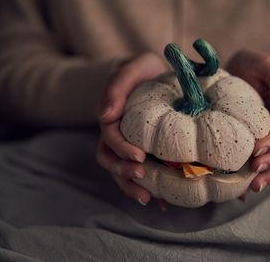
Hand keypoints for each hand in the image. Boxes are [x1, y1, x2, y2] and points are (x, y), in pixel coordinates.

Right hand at [96, 53, 166, 204]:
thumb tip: (105, 115)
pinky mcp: (144, 151)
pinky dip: (151, 188)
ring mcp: (128, 145)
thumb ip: (117, 86)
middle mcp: (117, 135)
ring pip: (122, 171)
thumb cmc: (141, 72)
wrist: (150, 76)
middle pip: (111, 161)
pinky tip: (165, 200)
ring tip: (151, 199)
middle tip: (144, 183)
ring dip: (133, 187)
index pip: (110, 139)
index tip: (140, 157)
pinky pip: (142, 172)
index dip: (121, 150)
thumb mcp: (132, 69)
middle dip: (125, 174)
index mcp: (112, 119)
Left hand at [226, 50, 269, 194]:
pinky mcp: (243, 146)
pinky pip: (247, 165)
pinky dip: (244, 181)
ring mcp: (259, 140)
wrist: (233, 70)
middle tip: (254, 170)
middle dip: (269, 164)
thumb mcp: (267, 64)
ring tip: (250, 188)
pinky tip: (237, 193)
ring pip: (267, 163)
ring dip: (262, 177)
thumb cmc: (252, 65)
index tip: (257, 149)